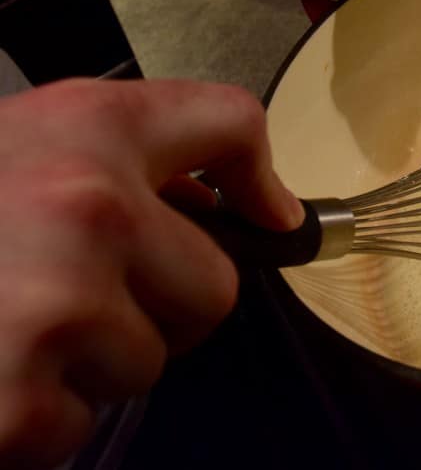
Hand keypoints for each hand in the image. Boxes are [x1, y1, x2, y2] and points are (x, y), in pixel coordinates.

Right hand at [0, 78, 303, 468]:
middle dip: (161, 307)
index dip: (259, 176)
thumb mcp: (19, 149)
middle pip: (217, 286)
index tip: (272, 218)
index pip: (228, 120)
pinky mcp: (19, 403)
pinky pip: (82, 423)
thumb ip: (122, 164)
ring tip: (8, 329)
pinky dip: (37, 415)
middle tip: (75, 298)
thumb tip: (243, 209)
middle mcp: (87, 203)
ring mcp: (56, 304)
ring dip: (94, 363)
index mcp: (86, 127)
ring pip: (152, 360)